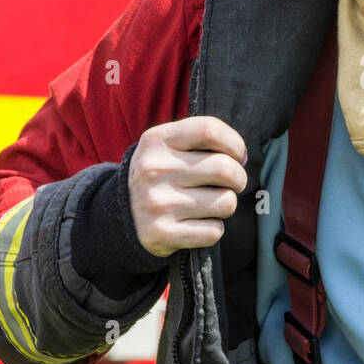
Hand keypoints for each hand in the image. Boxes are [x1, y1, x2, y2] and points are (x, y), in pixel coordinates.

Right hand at [128, 116, 248, 256]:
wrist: (123, 216)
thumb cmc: (161, 175)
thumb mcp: (167, 146)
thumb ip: (200, 139)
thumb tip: (240, 156)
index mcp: (156, 140)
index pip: (210, 130)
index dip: (235, 143)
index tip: (238, 156)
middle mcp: (154, 169)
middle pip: (225, 169)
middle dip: (239, 179)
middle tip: (232, 184)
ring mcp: (157, 203)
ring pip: (226, 202)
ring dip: (226, 205)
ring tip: (210, 204)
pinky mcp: (162, 233)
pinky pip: (214, 231)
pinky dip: (213, 229)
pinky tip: (197, 223)